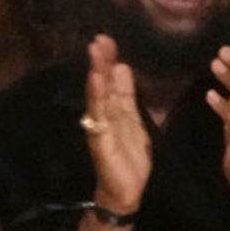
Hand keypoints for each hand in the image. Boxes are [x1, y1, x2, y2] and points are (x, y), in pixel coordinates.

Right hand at [83, 34, 149, 213]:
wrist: (126, 191)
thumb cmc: (130, 158)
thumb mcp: (134, 121)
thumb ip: (127, 97)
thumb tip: (122, 67)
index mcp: (114, 110)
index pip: (111, 80)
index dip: (109, 60)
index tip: (106, 40)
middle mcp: (103, 115)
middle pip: (102, 84)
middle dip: (101, 61)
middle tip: (99, 39)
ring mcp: (100, 126)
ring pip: (98, 96)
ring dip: (97, 74)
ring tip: (95, 52)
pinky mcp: (100, 139)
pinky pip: (98, 116)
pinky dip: (96, 98)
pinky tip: (96, 81)